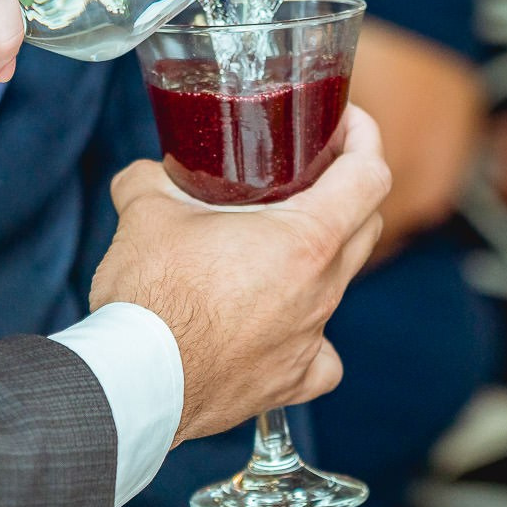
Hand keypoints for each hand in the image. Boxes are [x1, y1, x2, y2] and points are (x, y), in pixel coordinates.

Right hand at [90, 107, 392, 444]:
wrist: (137, 382)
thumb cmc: (150, 298)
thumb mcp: (145, 211)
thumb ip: (153, 179)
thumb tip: (151, 174)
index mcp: (304, 239)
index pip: (369, 175)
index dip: (364, 138)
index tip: (346, 125)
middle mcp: (321, 289)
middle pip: (365, 227)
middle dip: (346, 191)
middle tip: (310, 174)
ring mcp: (312, 338)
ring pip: (339, 284)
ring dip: (318, 258)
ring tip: (275, 247)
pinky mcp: (291, 381)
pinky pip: (321, 353)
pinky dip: (308, 336)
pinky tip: (279, 327)